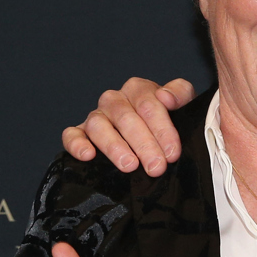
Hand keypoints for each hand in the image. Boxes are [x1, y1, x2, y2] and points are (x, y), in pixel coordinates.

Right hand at [62, 77, 194, 176]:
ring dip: (114, 146)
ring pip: (99, 125)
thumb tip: (166, 97)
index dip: (162, 129)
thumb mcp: (185, 105)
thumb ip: (180, 94)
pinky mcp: (81, 133)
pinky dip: (76, 143)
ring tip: (130, 165)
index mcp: (139, 90)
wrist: (160, 137)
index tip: (172, 152)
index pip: (148, 104)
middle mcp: (115, 100)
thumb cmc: (173, 121)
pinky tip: (88, 155)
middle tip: (156, 166)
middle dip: (144, 144)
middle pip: (125, 117)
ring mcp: (97, 116)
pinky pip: (71, 134)